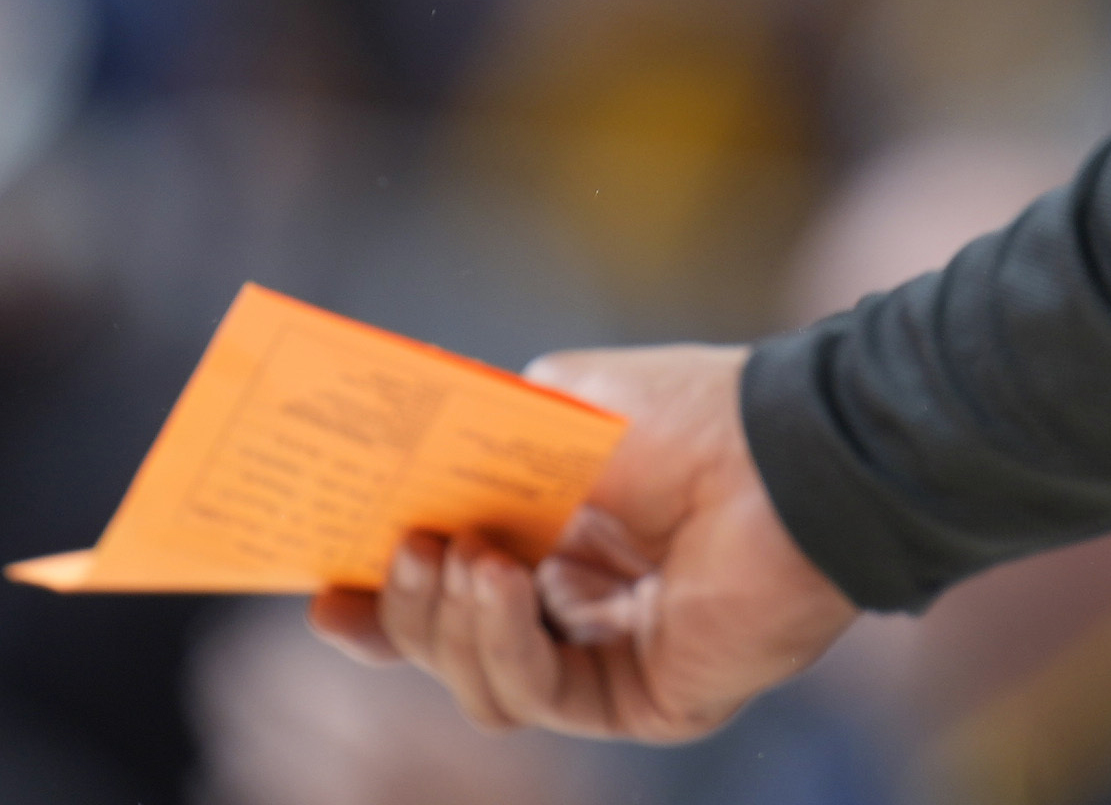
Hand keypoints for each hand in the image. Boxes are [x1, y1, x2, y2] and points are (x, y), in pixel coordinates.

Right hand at [309, 343, 858, 741]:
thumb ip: (481, 443)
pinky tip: (502, 583)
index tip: (317, 582)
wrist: (794, 454)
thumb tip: (400, 482)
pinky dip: (504, 640)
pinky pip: (537, 694)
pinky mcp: (642, 702)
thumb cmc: (695, 414)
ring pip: (479, 683)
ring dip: (448, 623)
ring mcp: (612, 661)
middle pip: (449, 646)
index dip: (379, 598)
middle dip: (401, 608)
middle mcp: (584, 609)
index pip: (450, 592)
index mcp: (565, 541)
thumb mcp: (562, 407)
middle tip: (381, 555)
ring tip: (457, 555)